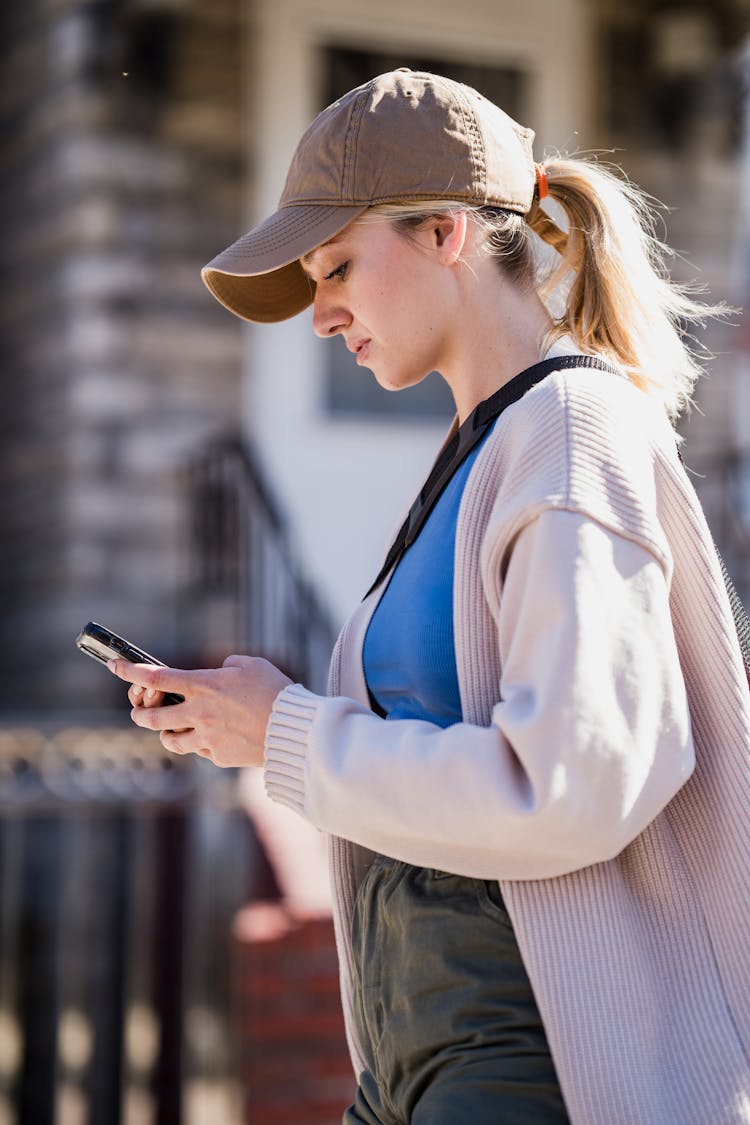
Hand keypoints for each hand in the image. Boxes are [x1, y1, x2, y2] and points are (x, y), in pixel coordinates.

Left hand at [108, 655, 292, 767]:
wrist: (293, 729)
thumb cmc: (275, 691)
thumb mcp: (251, 665)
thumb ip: (228, 665)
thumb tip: (219, 671)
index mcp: (203, 685)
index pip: (155, 677)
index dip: (129, 671)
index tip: (115, 666)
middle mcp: (198, 712)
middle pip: (151, 717)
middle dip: (140, 715)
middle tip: (139, 713)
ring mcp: (206, 738)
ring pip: (170, 741)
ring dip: (167, 734)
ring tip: (172, 731)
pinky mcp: (217, 757)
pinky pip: (200, 751)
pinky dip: (201, 745)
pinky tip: (215, 739)